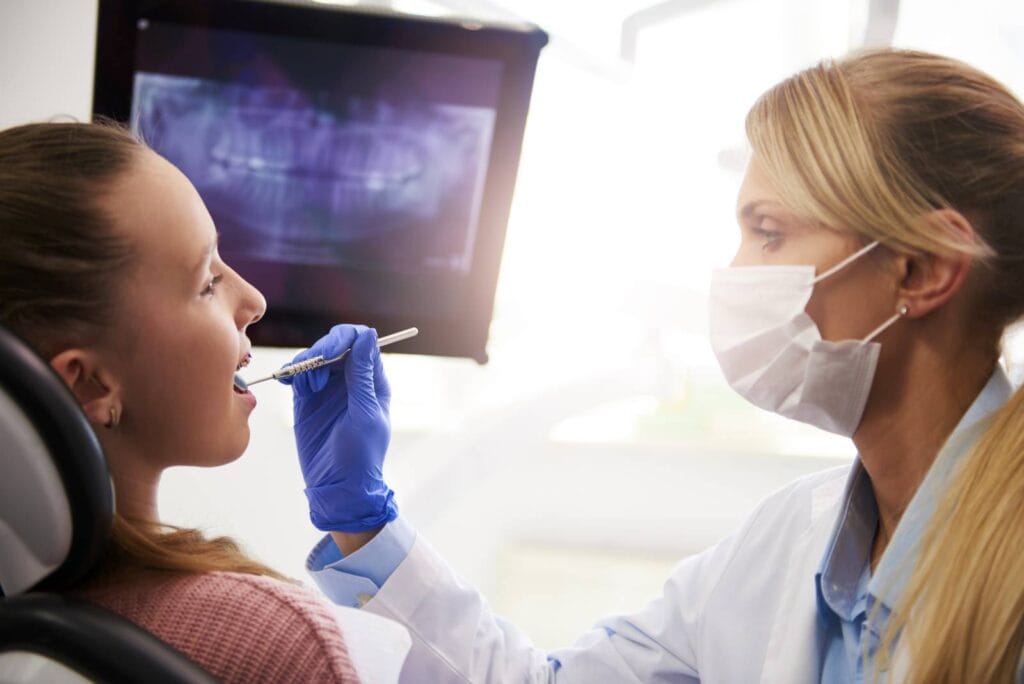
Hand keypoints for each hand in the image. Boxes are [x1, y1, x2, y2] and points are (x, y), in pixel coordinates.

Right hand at [284, 325, 396, 531]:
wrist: (337, 487)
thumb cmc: (360, 455)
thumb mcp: (364, 413)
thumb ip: (362, 375)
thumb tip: (367, 336)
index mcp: (372, 381)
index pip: (361, 342)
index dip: (345, 339)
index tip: (329, 353)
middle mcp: (351, 380)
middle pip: (336, 345)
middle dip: (321, 349)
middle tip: (310, 367)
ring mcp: (328, 389)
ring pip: (315, 358)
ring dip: (305, 363)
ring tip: (303, 385)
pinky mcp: (307, 400)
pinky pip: (299, 376)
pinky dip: (291, 373)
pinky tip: (287, 382)